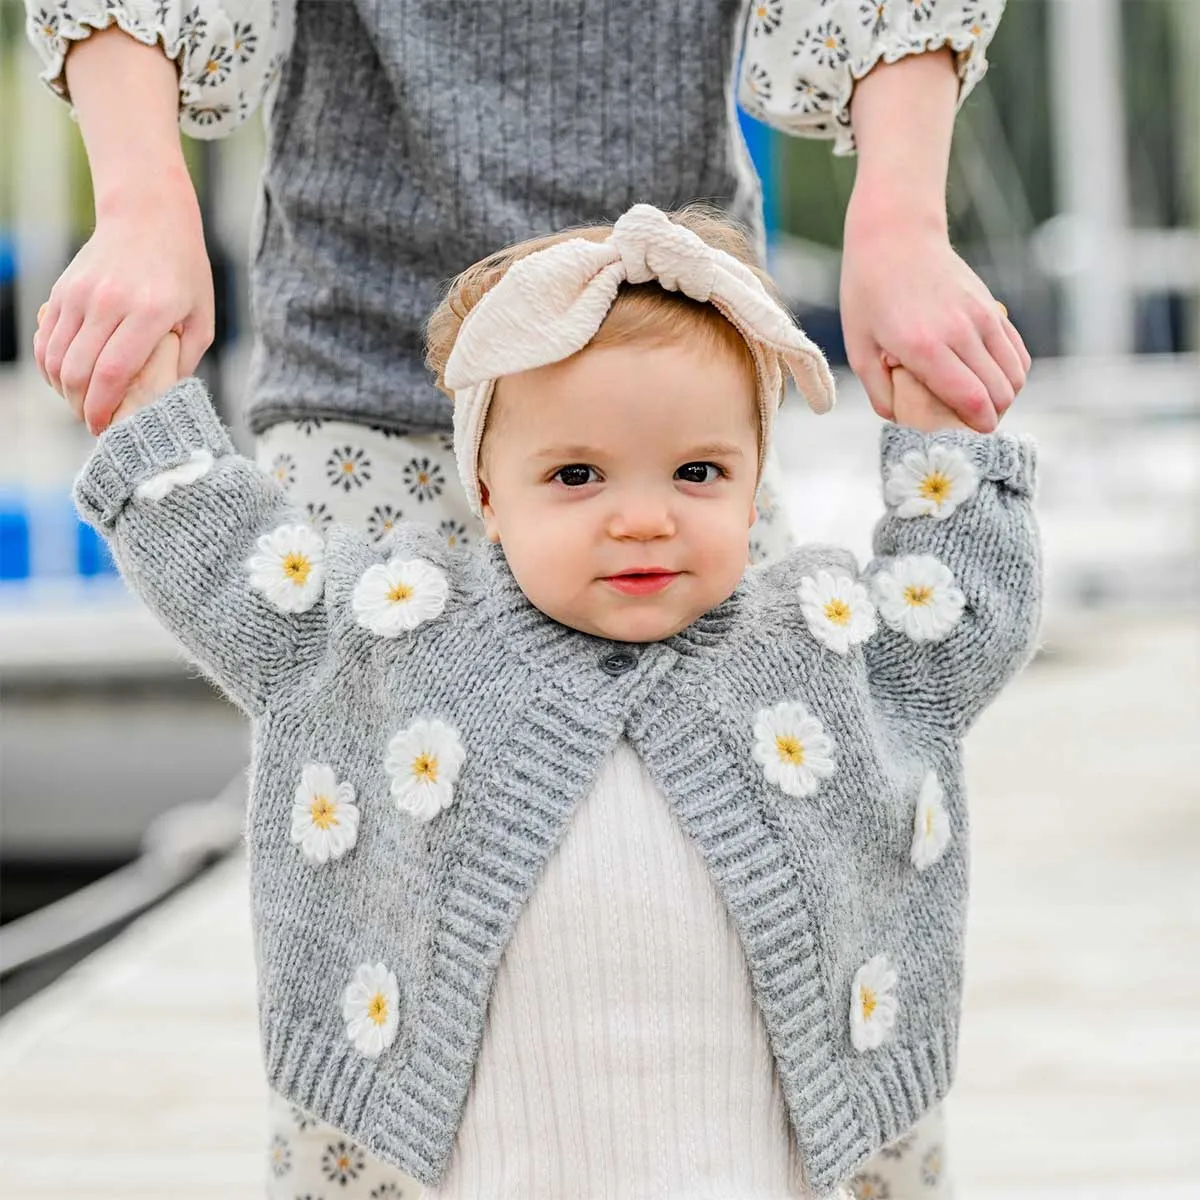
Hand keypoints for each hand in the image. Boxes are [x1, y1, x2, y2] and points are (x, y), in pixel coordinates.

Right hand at [33, 174, 212, 435]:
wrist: (149, 214)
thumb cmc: (184, 271)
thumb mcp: (201, 317)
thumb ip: (184, 360)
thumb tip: (165, 399)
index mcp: (150, 312)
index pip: (114, 371)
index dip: (104, 407)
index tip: (105, 428)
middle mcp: (110, 302)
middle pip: (79, 370)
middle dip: (82, 407)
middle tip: (96, 423)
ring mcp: (81, 294)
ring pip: (56, 357)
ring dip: (64, 390)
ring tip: (84, 404)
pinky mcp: (64, 290)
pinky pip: (46, 339)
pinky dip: (50, 365)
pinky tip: (68, 378)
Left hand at [840, 199, 1030, 432]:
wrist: (895, 235)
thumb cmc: (868, 292)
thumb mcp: (858, 345)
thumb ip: (878, 389)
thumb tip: (899, 418)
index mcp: (925, 347)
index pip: (971, 399)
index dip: (978, 426)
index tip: (969, 435)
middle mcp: (960, 332)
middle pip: (1000, 392)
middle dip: (991, 417)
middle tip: (968, 424)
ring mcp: (981, 317)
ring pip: (1015, 374)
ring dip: (1004, 396)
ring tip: (980, 404)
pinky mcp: (991, 306)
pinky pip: (1017, 351)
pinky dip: (1012, 372)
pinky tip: (990, 379)